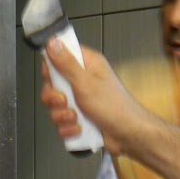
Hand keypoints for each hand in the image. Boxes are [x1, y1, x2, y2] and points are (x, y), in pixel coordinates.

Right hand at [41, 40, 144, 156]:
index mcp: (87, 64)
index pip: (59, 55)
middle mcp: (83, 80)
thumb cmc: (116, 108)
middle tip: (66, 101)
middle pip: (52, 84)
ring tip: (76, 118)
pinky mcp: (79, 117)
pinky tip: (80, 128)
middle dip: (55, 98)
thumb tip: (52, 42)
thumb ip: (66, 63)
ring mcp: (80, 100)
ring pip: (55, 106)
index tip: (54, 78)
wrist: (128, 136)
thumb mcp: (86, 83)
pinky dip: (68, 128)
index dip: (51, 66)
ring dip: (62, 116)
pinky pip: (61, 121)